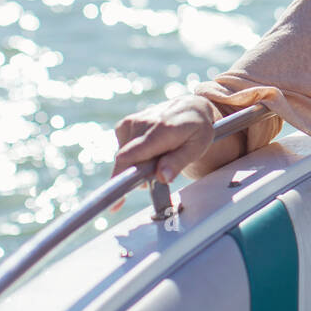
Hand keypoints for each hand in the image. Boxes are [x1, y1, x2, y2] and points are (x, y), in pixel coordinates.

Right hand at [109, 96, 214, 211]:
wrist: (190, 107)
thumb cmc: (196, 129)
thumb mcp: (197, 147)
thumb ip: (178, 162)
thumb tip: (162, 177)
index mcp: (162, 130)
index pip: (131, 156)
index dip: (120, 178)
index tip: (113, 203)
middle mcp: (143, 123)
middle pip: (127, 161)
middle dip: (137, 175)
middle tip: (159, 173)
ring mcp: (132, 121)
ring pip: (125, 157)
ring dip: (138, 165)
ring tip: (160, 158)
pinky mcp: (125, 123)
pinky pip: (123, 149)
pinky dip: (134, 155)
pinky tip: (150, 150)